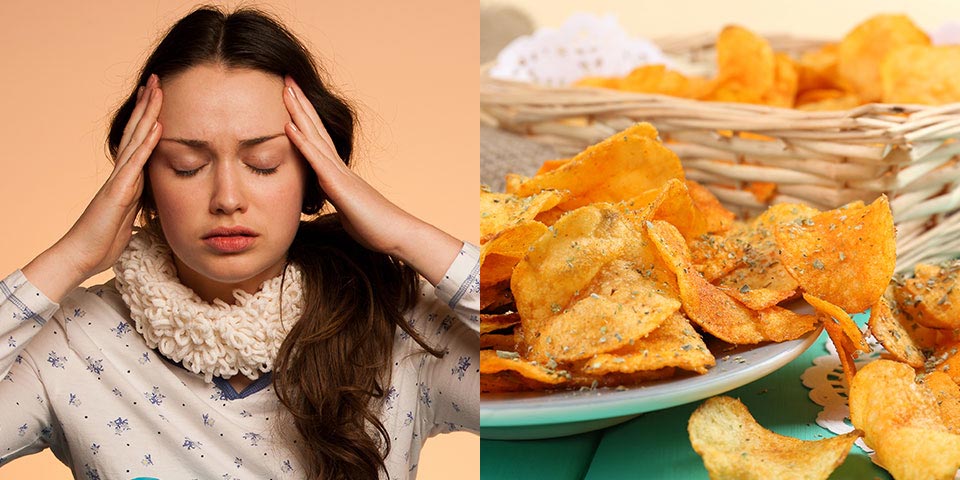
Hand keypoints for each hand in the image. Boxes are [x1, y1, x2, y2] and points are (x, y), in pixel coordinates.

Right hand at [23, 74, 163, 301]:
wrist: (82, 257)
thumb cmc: (103, 242)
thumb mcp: (129, 218)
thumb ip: (138, 203)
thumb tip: (148, 197)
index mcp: (126, 179)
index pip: (139, 142)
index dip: (148, 119)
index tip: (157, 98)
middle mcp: (122, 173)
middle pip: (136, 132)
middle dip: (147, 106)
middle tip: (156, 80)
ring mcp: (119, 180)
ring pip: (135, 139)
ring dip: (148, 114)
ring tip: (156, 90)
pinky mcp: (118, 191)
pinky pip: (136, 163)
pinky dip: (147, 144)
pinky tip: (156, 126)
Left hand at [282, 76, 460, 284]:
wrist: (397, 235)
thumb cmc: (375, 228)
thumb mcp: (347, 212)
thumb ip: (335, 201)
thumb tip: (327, 200)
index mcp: (338, 174)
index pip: (318, 140)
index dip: (304, 118)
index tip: (292, 98)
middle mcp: (338, 167)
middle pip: (316, 129)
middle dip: (300, 104)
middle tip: (287, 78)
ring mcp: (339, 173)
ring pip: (315, 136)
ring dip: (299, 112)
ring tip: (286, 88)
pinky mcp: (339, 185)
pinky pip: (317, 160)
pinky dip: (302, 141)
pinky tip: (289, 125)